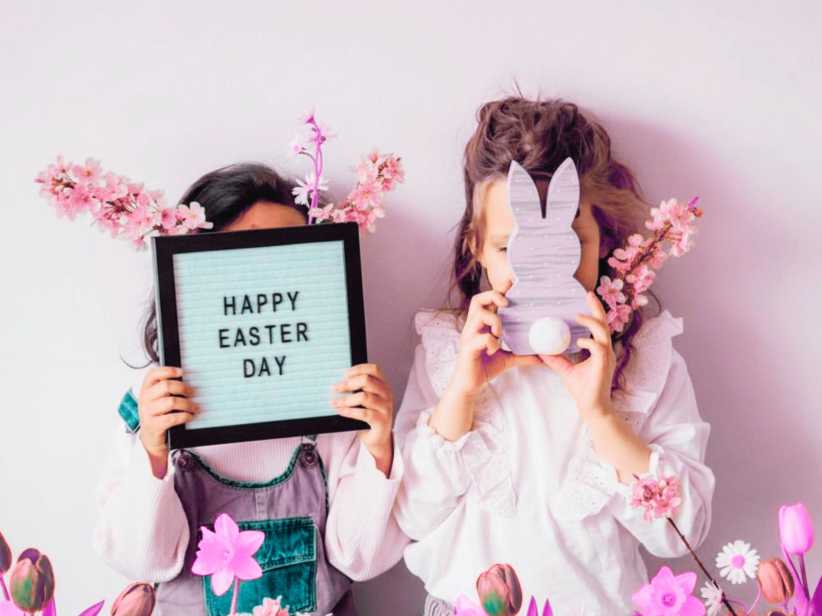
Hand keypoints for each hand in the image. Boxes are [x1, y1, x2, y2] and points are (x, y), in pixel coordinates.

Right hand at [137, 366, 198, 477]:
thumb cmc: (159, 415)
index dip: (168, 370)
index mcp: (146, 389)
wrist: (150, 438)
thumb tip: (188, 380)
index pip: (153, 374)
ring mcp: (147, 412)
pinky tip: (190, 416)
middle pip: (166, 386)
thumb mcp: (159, 399)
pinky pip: (172, 418)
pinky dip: (184, 416)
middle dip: (183, 388)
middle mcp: (145, 399)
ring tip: (195, 407)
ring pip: (171, 402)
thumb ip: (167, 388)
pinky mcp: (153, 425)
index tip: (182, 372)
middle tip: (193, 392)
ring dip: (187, 404)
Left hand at [332, 363, 394, 475]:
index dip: (358, 369)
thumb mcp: (366, 399)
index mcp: (383, 385)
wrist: (377, 438)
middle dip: (348, 383)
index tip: (344, 374)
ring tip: (335, 402)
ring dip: (346, 399)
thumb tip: (338, 381)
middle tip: (336, 388)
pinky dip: (349, 411)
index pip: (374, 369)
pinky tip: (341, 410)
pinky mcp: (381, 421)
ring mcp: (385, 408)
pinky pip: (364, 413)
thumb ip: (359, 389)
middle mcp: (386, 394)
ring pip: (364, 396)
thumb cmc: (369, 416)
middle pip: (367, 380)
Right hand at [450, 290, 541, 395]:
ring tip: (499, 334)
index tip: (511, 283)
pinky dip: (491, 342)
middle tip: (506, 304)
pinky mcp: (468, 348)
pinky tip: (493, 351)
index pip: (486, 301)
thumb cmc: (484, 367)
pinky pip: (482, 337)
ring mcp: (469, 336)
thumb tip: (543, 357)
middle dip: (492, 296)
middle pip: (477, 300)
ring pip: (479, 315)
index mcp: (481, 325)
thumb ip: (523, 355)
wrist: (469, 385)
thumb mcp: (508, 359)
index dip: (498, 290)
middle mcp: (473, 327)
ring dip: (494, 321)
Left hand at [538, 291, 615, 422]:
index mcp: (599, 349)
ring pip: (603, 332)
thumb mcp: (565, 370)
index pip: (598, 326)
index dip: (593, 312)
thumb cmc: (582, 389)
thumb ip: (556, 359)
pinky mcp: (604, 364)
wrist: (591, 407)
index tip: (585, 298)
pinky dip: (589, 342)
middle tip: (588, 294)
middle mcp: (605, 350)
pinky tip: (579, 341)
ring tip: (578, 315)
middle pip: (604, 323)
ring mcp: (606, 357)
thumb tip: (541, 350)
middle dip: (597, 308)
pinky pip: (599, 347)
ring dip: (591, 321)